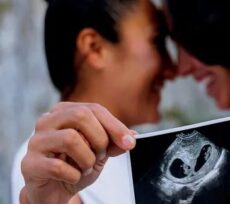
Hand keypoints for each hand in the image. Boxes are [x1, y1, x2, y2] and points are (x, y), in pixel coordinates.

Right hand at [20, 102, 136, 203]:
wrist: (55, 190)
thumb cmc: (76, 165)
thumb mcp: (101, 152)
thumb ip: (114, 142)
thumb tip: (131, 137)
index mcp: (65, 111)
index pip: (94, 109)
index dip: (115, 126)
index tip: (130, 143)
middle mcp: (47, 121)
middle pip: (81, 116)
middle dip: (100, 139)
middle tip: (100, 156)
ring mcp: (35, 141)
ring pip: (70, 139)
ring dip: (87, 159)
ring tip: (85, 167)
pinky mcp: (29, 164)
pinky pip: (58, 167)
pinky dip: (74, 176)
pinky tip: (72, 177)